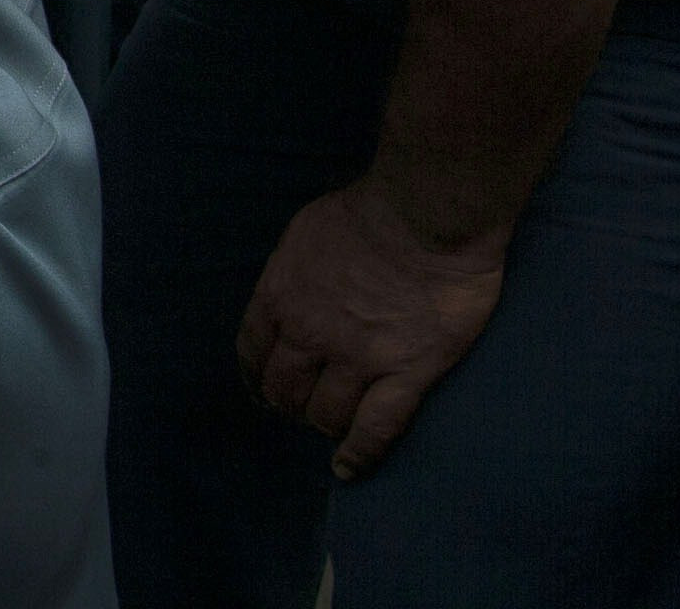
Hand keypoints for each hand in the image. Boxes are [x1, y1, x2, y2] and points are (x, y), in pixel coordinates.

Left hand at [234, 178, 507, 480]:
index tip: (262, 387)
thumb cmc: (369, 211)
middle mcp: (309, 333)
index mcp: (280, 295)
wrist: (425, 214)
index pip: (253, 350)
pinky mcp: (405, 373)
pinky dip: (359, 454)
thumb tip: (295, 291)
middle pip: (284, 389)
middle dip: (289, 402)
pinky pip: (376, 428)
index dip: (256, 375)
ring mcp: (356, 358)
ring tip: (331, 426)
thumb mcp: (306, 233)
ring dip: (323, 424)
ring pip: (326, 414)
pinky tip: (349, 468)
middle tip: (302, 407)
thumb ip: (295, 271)